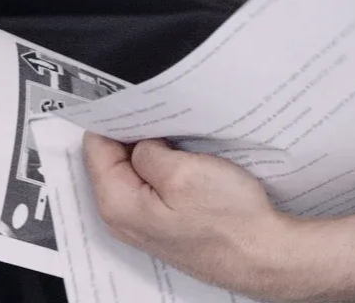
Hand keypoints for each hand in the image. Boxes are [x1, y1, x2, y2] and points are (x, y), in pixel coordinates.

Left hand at [83, 132, 297, 296]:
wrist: (259, 254)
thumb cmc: (227, 220)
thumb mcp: (183, 172)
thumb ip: (148, 152)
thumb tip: (139, 140)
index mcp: (119, 203)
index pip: (95, 146)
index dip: (114, 118)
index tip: (134, 99)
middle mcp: (123, 216)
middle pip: (112, 158)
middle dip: (133, 132)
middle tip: (160, 112)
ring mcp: (143, 220)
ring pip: (133, 169)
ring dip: (151, 147)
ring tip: (176, 131)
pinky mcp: (163, 220)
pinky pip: (151, 183)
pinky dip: (163, 164)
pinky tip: (184, 155)